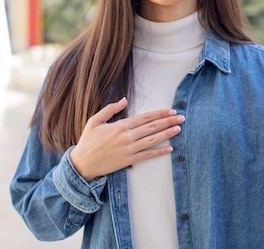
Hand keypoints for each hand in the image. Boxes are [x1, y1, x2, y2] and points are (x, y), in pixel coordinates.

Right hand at [69, 98, 184, 180]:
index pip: (145, 117)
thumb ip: (110, 109)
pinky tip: (170, 149)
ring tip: (178, 129)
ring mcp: (129, 149)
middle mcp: (127, 136)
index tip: (171, 111)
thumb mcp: (95, 120)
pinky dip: (159, 152)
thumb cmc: (88, 141)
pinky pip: (147, 155)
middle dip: (168, 121)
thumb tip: (124, 100)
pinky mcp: (129, 160)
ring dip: (167, 134)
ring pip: (152, 140)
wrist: (82, 164)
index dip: (159, 114)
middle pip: (152, 127)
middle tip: (181, 117)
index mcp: (120, 125)